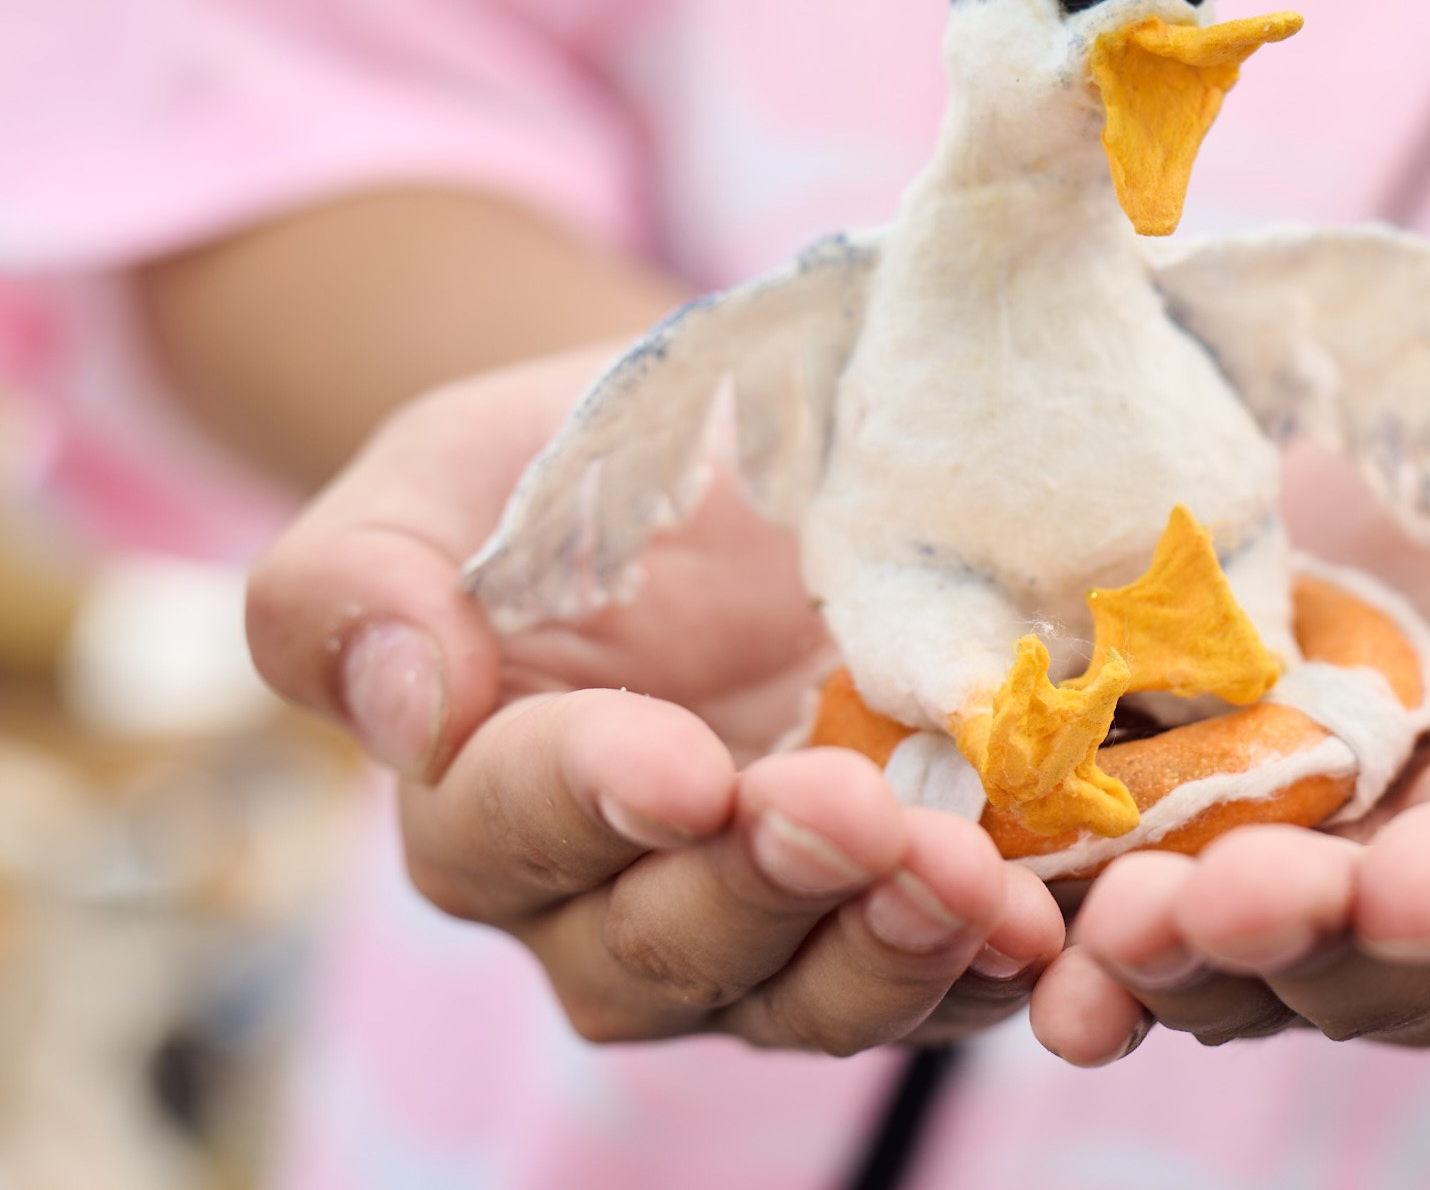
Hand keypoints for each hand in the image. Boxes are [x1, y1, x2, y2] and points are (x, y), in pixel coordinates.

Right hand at [247, 348, 1063, 1050]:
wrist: (748, 456)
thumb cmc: (576, 466)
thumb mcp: (441, 474)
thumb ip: (357, 584)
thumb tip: (402, 707)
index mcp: (485, 799)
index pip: (509, 832)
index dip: (590, 806)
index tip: (680, 765)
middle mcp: (616, 898)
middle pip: (665, 947)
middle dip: (762, 887)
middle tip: (849, 811)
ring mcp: (771, 920)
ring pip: (806, 995)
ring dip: (887, 951)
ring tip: (968, 882)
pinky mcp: (899, 908)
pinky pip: (941, 975)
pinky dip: (995, 963)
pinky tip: (1049, 922)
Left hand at [1027, 409, 1429, 1061]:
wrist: (1425, 525)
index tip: (1409, 888)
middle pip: (1375, 960)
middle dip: (1296, 939)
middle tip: (1222, 899)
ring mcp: (1306, 901)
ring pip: (1246, 976)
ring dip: (1175, 966)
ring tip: (1108, 933)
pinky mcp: (1186, 865)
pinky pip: (1137, 937)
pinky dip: (1080, 957)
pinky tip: (1022, 948)